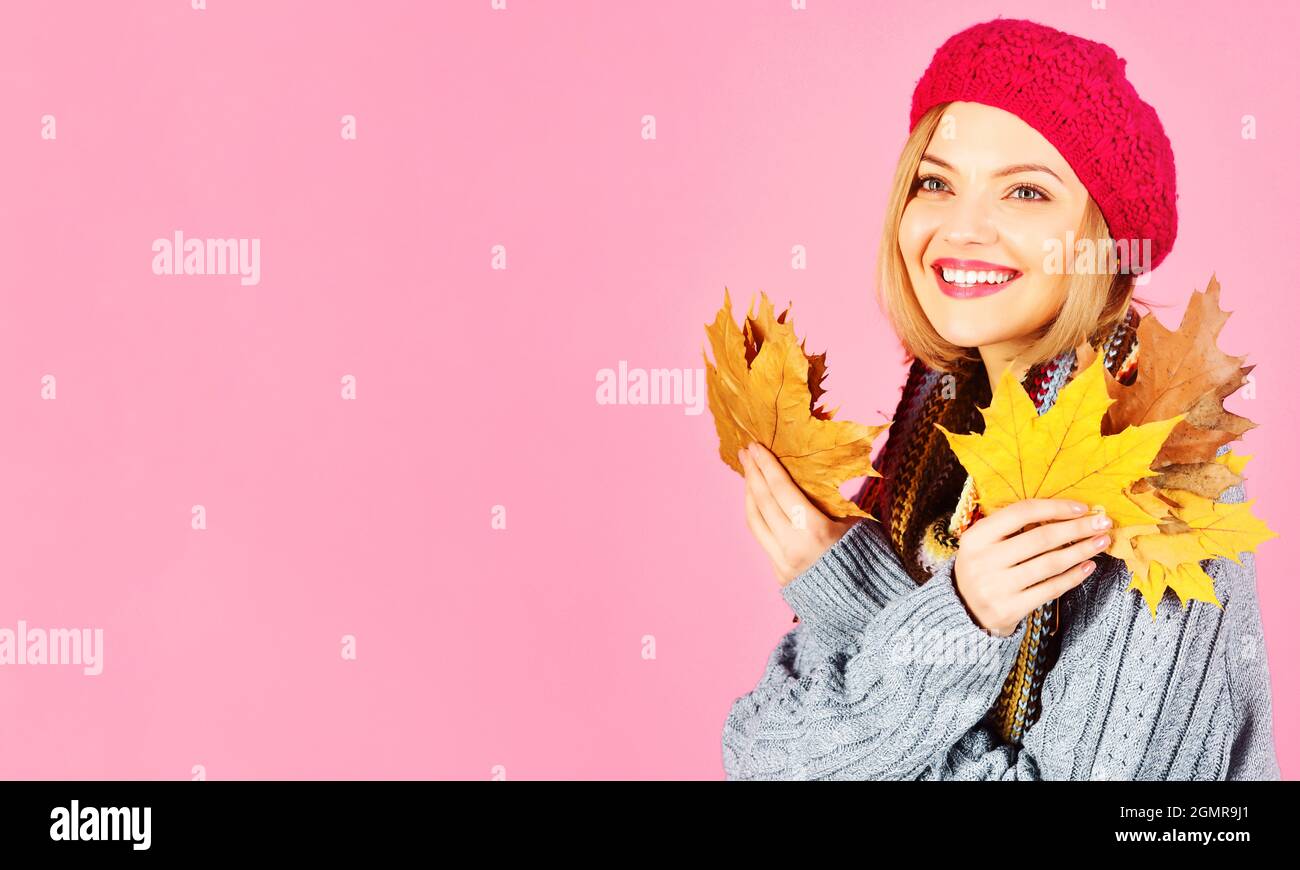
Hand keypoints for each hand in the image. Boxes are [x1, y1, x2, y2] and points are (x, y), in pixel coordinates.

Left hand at [738, 441, 858, 586]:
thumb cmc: (869, 558)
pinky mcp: (779, 575)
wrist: (867, 606)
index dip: (766, 465)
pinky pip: (763, 539)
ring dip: (749, 495)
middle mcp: (792, 546)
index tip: (755, 446)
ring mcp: (782, 564)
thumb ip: (828, 503)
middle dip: (752, 474)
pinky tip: (759, 505)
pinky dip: (759, 517)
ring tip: (748, 476)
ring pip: (755, 522)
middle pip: (762, 502)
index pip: (781, 489)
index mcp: (814, 530)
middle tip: (745, 453)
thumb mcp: (854, 523)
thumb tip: (810, 478)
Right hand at [953, 498, 1112, 636]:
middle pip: (1040, 538)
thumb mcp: (984, 543)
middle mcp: (983, 560)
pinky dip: (1073, 577)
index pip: (1020, 513)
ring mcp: (997, 587)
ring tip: (1101, 542)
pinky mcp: (1010, 609)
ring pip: (1049, 564)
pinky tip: (1087, 566)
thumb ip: (1012, 527)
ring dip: (1081, 551)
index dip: (1054, 508)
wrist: (964, 610)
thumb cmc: (983, 567)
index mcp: (976, 537)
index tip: (1082, 508)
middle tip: (1103, 523)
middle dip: (1077, 528)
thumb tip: (1065, 512)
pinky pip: (1050, 589)